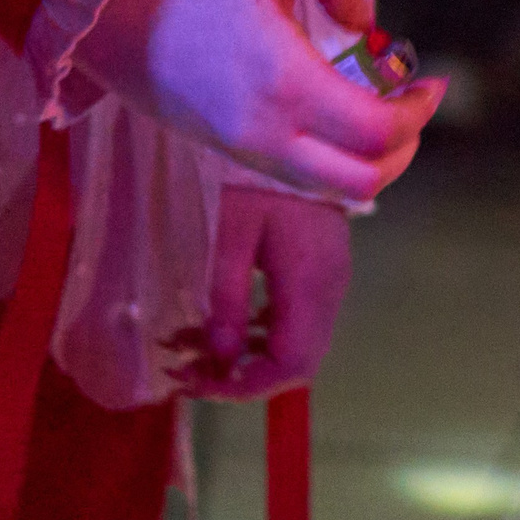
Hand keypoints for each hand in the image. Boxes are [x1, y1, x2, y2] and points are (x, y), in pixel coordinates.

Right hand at [75, 0, 442, 202]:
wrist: (98, 1)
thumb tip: (367, 25)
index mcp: (283, 81)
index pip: (376, 130)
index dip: (419, 112)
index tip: (434, 81)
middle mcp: (262, 131)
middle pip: (362, 180)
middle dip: (405, 146)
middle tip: (416, 102)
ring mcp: (238, 149)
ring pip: (329, 188)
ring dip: (371, 159)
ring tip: (383, 106)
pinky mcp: (220, 149)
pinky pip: (295, 176)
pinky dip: (333, 158)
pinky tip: (339, 112)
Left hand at [164, 189, 351, 398]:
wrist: (303, 133)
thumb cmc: (256, 177)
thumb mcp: (230, 232)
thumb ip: (226, 297)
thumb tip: (220, 358)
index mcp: (311, 282)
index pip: (292, 363)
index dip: (245, 386)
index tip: (196, 382)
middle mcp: (332, 288)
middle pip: (300, 362)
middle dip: (242, 377)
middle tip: (186, 369)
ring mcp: (333, 279)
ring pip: (299, 345)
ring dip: (248, 357)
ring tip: (191, 347)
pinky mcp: (325, 269)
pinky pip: (299, 321)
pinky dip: (260, 335)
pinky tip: (223, 323)